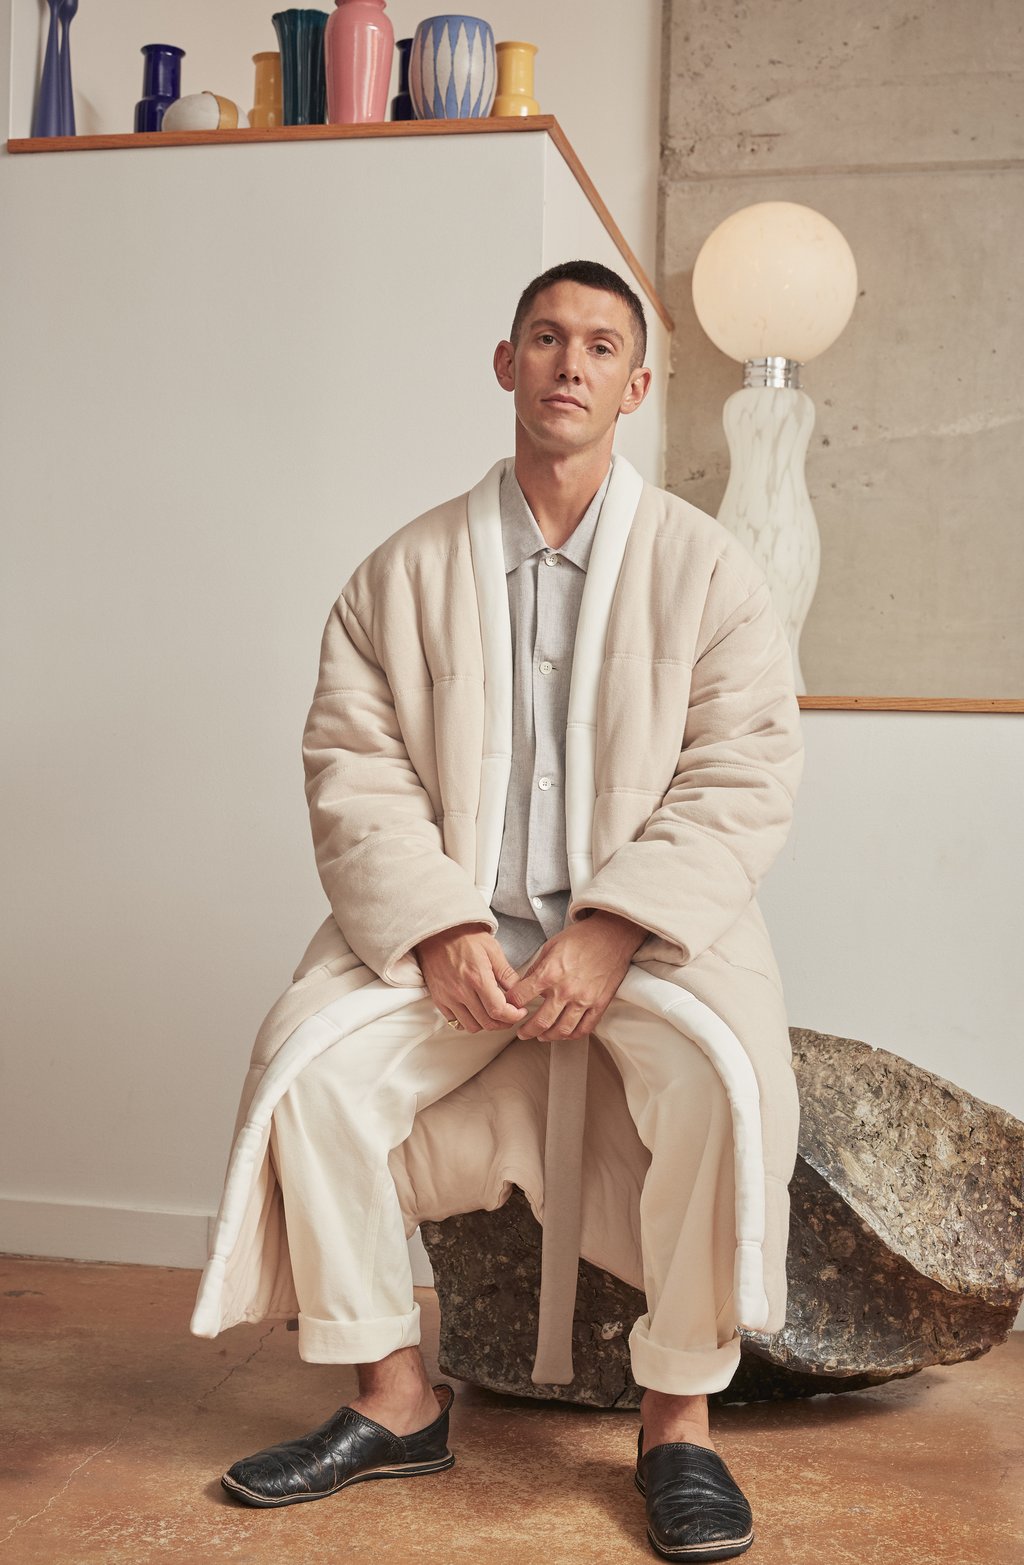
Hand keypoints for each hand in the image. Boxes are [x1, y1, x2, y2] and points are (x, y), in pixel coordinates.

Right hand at [415, 924, 528, 1033]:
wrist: (437, 931)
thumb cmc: (465, 937)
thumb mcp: (492, 949)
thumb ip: (506, 973)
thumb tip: (519, 992)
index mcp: (477, 977)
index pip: (498, 1010)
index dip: (514, 1016)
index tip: (520, 1011)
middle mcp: (461, 991)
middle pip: (487, 1023)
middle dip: (504, 1022)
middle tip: (511, 1014)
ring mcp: (448, 997)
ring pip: (472, 1027)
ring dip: (486, 1024)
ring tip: (494, 1013)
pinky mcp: (439, 999)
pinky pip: (455, 1022)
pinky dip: (468, 1022)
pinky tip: (476, 1012)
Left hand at [505, 910, 646, 1041]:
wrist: (613, 934)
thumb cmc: (582, 937)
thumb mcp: (551, 946)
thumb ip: (537, 968)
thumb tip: (523, 985)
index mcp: (549, 973)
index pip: (520, 998)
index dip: (510, 1005)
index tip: (509, 1008)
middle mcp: (565, 990)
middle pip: (540, 1022)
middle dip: (526, 1031)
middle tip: (521, 1033)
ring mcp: (584, 999)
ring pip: (562, 1030)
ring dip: (548, 1036)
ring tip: (541, 1036)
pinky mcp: (599, 1004)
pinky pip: (584, 1029)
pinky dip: (572, 1035)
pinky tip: (564, 1033)